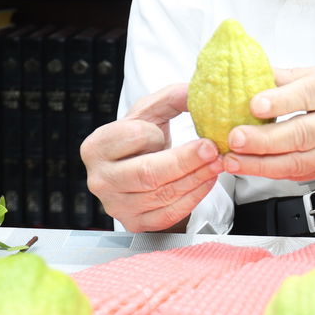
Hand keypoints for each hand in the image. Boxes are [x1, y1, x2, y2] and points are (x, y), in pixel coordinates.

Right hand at [80, 83, 224, 231]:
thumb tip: (199, 91)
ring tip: (218, 162)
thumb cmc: (142, 139)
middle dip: (186, 161)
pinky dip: (194, 197)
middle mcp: (100, 180)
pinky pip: (169, 214)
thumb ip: (172, 97)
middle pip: (147, 173)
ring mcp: (116, 206)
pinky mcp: (136, 224)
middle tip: (212, 148)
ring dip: (196, 178)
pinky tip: (208, 180)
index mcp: (96, 147)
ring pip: (162, 195)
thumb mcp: (151, 112)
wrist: (139, 171)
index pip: (131, 137)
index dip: (154, 133)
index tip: (166, 130)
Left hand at [222, 67, 314, 180]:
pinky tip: (251, 168)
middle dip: (263, 141)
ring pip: (298, 162)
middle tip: (235, 139)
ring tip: (233, 160)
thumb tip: (250, 73)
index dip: (279, 101)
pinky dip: (272, 173)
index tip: (254, 104)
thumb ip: (287, 77)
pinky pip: (299, 174)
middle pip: (300, 134)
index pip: (307, 95)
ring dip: (261, 165)